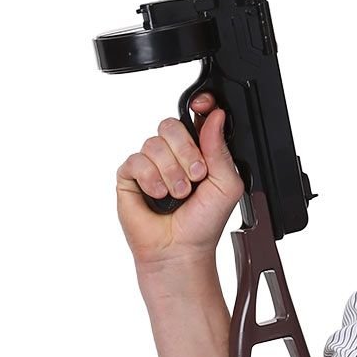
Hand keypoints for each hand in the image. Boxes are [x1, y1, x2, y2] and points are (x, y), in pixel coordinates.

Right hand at [115, 92, 243, 271]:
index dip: (199, 106)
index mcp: (198, 150)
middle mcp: (173, 153)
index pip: (195, 115)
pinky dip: (151, 179)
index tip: (202, 108)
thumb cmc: (203, 224)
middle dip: (186, 152)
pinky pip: (136, 160)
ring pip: (154, 143)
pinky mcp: (130, 175)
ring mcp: (150, 163)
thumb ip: (221, 150)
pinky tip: (158, 195)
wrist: (181, 250)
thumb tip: (215, 117)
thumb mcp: (227, 185)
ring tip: (178, 195)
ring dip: (171, 172)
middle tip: (196, 177)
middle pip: (171, 125)